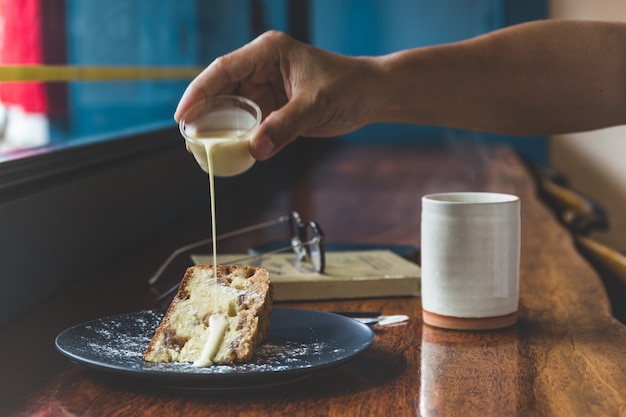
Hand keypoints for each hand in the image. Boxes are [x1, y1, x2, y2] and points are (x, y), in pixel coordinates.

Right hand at [174, 31, 382, 159]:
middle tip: (189, 139)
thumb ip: (285, 126)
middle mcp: (262, 67)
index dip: (199, 92)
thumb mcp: (315, 105)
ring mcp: (267, 88)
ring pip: (232, 108)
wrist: (371, 96)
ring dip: (219, 128)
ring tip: (202, 149)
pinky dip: (238, 137)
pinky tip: (228, 151)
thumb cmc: (348, 87)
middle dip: (204, 113)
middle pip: (222, 89)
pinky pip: (248, 122)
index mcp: (268, 52)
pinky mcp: (274, 107)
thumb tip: (256, 149)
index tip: (183, 116)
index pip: (223, 69)